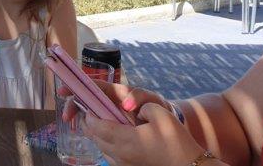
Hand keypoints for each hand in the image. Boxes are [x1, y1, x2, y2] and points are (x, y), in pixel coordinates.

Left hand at [57, 80, 204, 165]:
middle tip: (86, 109)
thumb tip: (129, 106)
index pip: (96, 125)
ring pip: (100, 147)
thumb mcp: (160, 113)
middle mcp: (120, 154)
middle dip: (88, 122)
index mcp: (125, 140)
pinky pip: (109, 155)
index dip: (89, 113)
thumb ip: (141, 104)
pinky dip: (106, 144)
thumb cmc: (176, 140)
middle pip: (94, 137)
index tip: (87, 102)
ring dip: (96, 134)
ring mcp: (123, 164)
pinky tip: (112, 136)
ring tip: (98, 120)